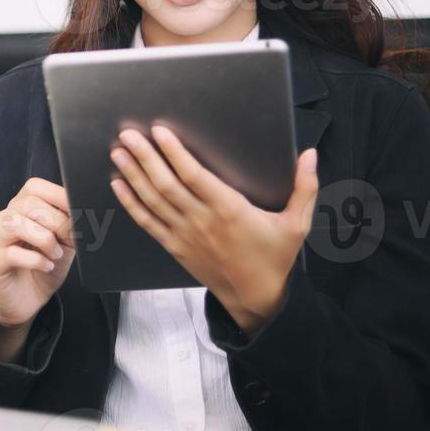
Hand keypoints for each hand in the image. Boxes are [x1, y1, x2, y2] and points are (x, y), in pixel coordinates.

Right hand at [0, 178, 75, 359]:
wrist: (29, 301)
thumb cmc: (45, 266)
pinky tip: (47, 266)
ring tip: (56, 254)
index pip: (34, 187)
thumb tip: (84, 212)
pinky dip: (34, 259)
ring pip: (14, 223)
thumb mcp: (64, 242)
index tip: (78, 211)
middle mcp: (5, 219)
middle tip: (70, 239)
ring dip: (43, 238)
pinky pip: (10, 253)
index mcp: (22, 209)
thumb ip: (70, 225)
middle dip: (56, 221)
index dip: (58, 196)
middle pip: (26, 204)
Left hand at [110, 125, 318, 334]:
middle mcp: (202, 221)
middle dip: (145, 157)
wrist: (256, 299)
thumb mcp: (297, 224)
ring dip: (133, 175)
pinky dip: (131, 203)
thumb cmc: (275, 258)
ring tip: (118, 151)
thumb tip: (311, 155)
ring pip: (153, 201)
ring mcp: (185, 235)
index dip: (175, 153)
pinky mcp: (175, 247)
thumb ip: (305, 187)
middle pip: (166, 184)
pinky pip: (148, 222)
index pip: (195, 176)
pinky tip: (118, 184)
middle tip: (128, 134)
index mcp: (230, 210)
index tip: (160, 132)